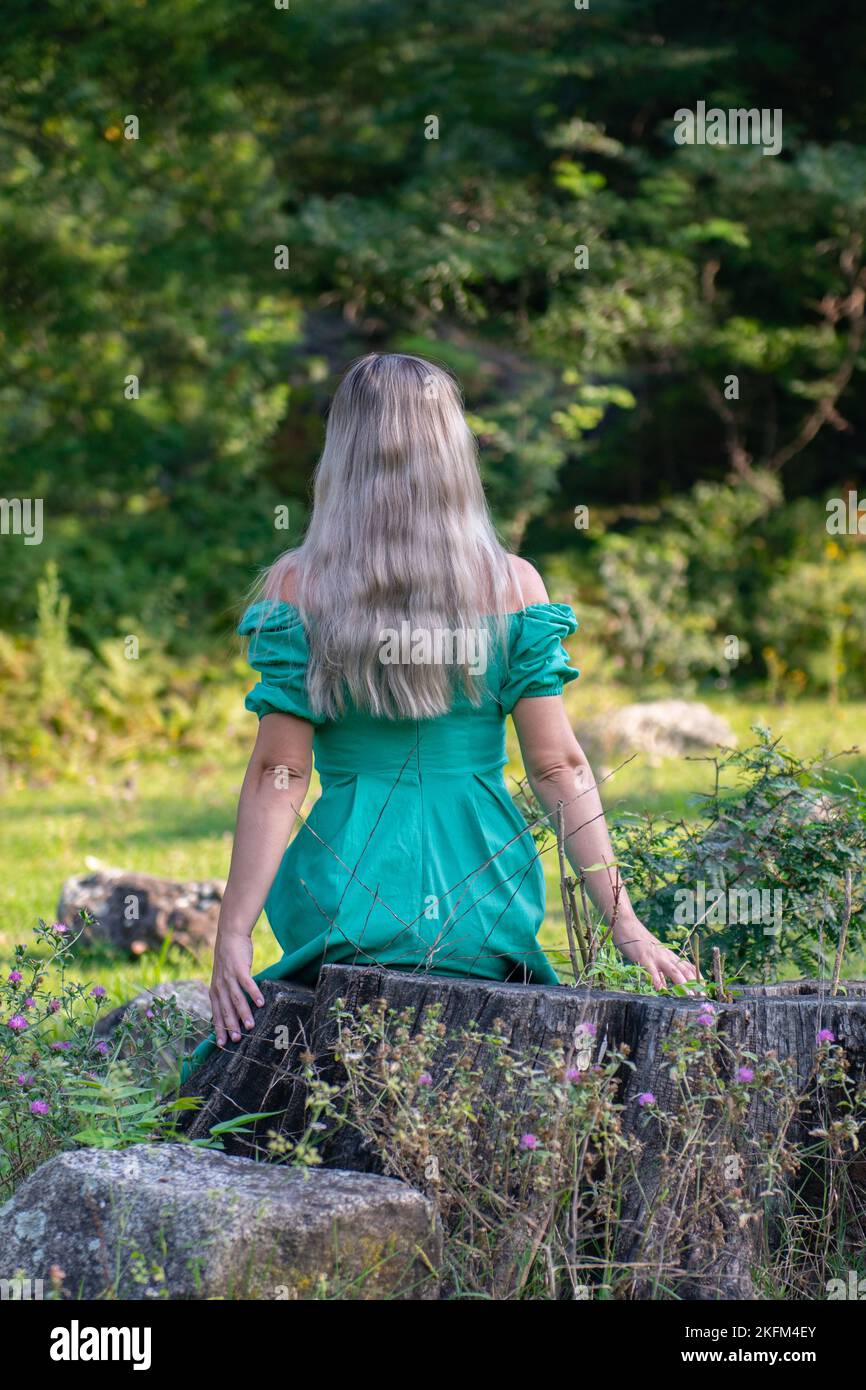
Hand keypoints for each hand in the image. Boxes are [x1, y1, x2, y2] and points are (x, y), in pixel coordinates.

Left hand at [209, 929, 264, 1045]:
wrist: (230, 936)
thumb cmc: (229, 959)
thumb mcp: (222, 978)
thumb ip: (225, 993)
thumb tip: (233, 1011)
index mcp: (215, 990)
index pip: (216, 1013)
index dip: (219, 1028)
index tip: (222, 1044)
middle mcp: (220, 985)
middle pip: (225, 1009)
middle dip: (230, 1026)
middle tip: (236, 1040)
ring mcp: (229, 977)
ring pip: (236, 999)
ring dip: (243, 1013)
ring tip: (250, 1027)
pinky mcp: (239, 968)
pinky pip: (247, 983)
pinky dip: (254, 993)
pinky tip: (261, 1003)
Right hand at [613, 920, 699, 990]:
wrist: (628, 926)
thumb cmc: (640, 944)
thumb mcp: (654, 958)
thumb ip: (660, 973)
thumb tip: (664, 988)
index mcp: (670, 956)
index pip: (689, 968)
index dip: (698, 980)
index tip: (704, 992)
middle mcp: (667, 956)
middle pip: (685, 971)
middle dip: (694, 985)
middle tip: (701, 999)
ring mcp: (656, 956)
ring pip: (673, 971)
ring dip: (682, 984)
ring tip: (689, 997)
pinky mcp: (644, 957)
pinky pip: (652, 970)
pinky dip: (657, 980)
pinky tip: (659, 990)